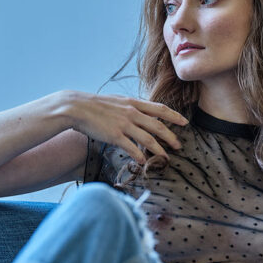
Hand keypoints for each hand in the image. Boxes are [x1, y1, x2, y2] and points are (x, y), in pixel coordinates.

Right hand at [62, 91, 188, 164]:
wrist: (77, 107)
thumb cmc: (95, 105)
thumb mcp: (117, 101)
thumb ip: (130, 106)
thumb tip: (141, 113)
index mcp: (133, 102)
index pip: (159, 109)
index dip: (174, 116)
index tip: (185, 122)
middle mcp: (131, 112)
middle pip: (158, 126)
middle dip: (171, 137)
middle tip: (179, 146)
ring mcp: (124, 124)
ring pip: (148, 139)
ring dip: (159, 150)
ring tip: (165, 158)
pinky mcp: (114, 135)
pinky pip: (131, 148)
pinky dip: (139, 155)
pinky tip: (144, 161)